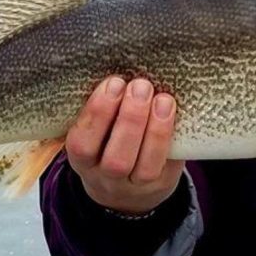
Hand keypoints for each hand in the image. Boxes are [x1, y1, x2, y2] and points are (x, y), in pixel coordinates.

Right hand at [66, 76, 183, 214]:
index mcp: (82, 160)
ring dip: (155, 130)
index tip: (113, 83)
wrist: (125, 192)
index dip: (97, 114)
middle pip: (116, 159)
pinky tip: (174, 113)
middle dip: (130, 119)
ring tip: (162, 99)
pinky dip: (171, 138)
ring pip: (145, 166)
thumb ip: (100, 109)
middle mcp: (106, 178)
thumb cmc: (106, 145)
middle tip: (140, 85)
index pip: (82, 143)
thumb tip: (121, 63)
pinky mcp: (162, 184)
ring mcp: (136, 186)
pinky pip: (169, 165)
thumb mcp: (93, 133)